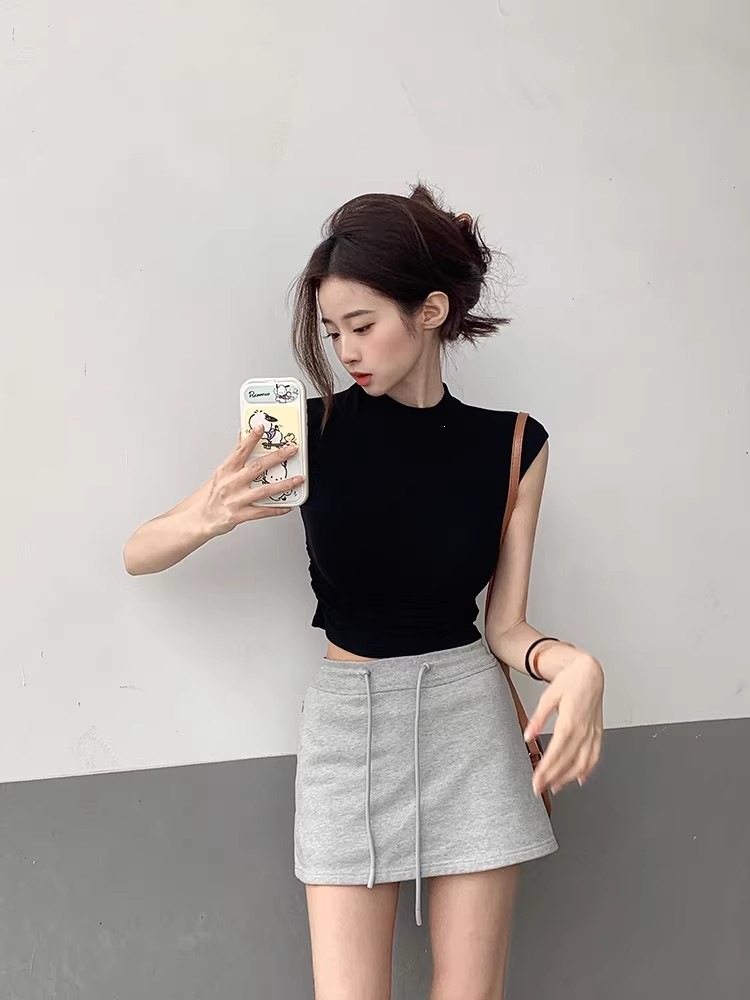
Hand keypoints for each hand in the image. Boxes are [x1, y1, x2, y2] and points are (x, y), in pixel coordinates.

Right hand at [199, 427, 303, 536]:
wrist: (200, 518)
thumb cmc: (211, 496)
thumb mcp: (221, 473)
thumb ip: (235, 456)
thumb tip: (242, 437)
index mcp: (226, 470)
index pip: (240, 451)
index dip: (251, 439)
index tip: (262, 428)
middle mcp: (231, 483)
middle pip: (257, 467)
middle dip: (277, 457)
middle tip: (291, 450)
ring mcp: (236, 500)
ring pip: (264, 490)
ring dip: (283, 484)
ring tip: (298, 479)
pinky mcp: (239, 515)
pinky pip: (262, 511)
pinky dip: (276, 509)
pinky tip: (287, 505)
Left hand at [523, 651, 603, 796]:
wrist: (589, 673)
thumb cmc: (570, 682)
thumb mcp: (548, 696)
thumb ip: (538, 718)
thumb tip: (528, 734)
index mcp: (570, 721)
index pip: (556, 752)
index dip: (546, 770)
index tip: (536, 781)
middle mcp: (583, 730)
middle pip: (568, 761)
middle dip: (553, 778)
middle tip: (540, 788)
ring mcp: (592, 733)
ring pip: (583, 762)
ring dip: (568, 777)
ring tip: (556, 787)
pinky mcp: (598, 733)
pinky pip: (595, 755)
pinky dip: (588, 769)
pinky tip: (580, 778)